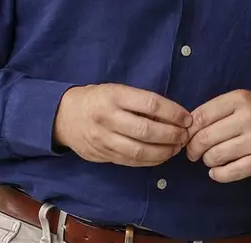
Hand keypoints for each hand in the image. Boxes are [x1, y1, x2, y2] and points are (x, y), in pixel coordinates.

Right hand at [53, 84, 192, 166]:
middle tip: (185, 135)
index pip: (150, 104)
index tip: (187, 117)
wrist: (63, 116)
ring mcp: (104, 139)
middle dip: (171, 135)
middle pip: (146, 131)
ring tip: (177, 147)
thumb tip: (173, 115)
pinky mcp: (103, 155)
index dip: (172, 112)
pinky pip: (131, 161)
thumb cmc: (97, 99)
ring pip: (139, 151)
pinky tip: (162, 156)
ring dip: (164, 152)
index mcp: (114, 96)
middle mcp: (108, 118)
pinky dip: (151, 161)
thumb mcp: (116, 90)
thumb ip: (140, 101)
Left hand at [185, 90, 250, 182]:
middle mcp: (249, 117)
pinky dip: (219, 175)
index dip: (188, 130)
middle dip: (193, 149)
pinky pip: (232, 172)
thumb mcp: (246, 101)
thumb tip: (187, 128)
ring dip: (207, 161)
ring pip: (216, 156)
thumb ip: (220, 111)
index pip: (201, 116)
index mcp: (240, 99)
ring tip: (210, 160)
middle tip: (193, 153)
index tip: (186, 137)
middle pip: (205, 137)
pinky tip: (217, 172)